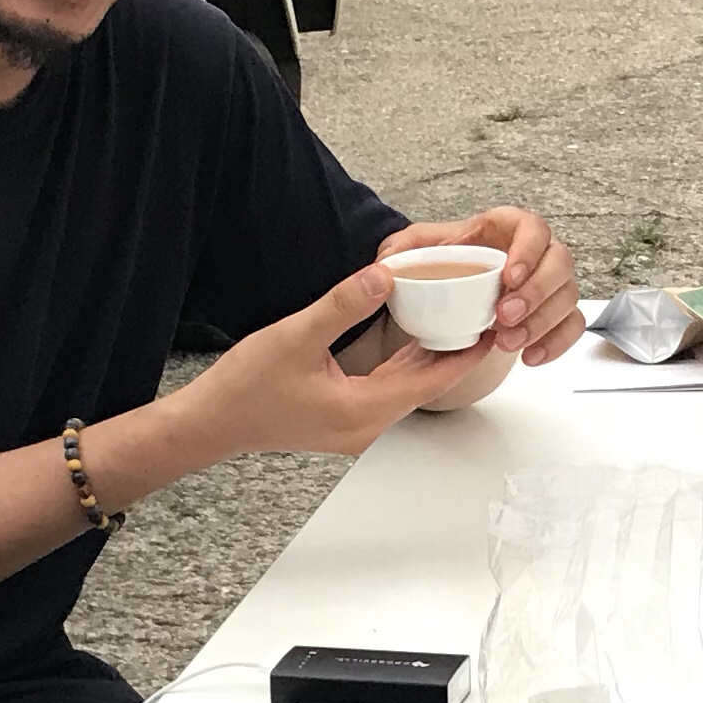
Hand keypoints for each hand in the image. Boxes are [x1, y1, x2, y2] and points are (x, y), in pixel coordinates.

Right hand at [178, 262, 471, 459]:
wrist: (211, 422)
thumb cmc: (246, 388)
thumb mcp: (295, 336)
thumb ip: (343, 305)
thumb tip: (383, 276)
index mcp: (363, 411)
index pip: (432, 381)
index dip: (465, 353)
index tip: (492, 327)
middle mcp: (367, 426)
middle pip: (426, 386)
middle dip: (454, 351)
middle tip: (480, 315)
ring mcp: (356, 427)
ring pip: (408, 388)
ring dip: (430, 358)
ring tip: (456, 320)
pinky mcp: (344, 419)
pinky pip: (388, 390)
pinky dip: (405, 365)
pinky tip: (412, 339)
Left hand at [388, 206, 582, 363]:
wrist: (448, 290)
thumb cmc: (440, 262)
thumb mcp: (414, 248)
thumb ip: (401, 250)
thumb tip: (387, 265)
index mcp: (506, 228)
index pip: (533, 227)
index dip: (529, 249)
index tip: (509, 276)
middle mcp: (535, 253)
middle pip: (560, 263)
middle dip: (538, 292)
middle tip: (505, 316)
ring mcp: (548, 284)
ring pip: (568, 297)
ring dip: (543, 322)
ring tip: (508, 343)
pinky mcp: (552, 313)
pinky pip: (571, 326)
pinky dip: (556, 343)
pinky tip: (530, 357)